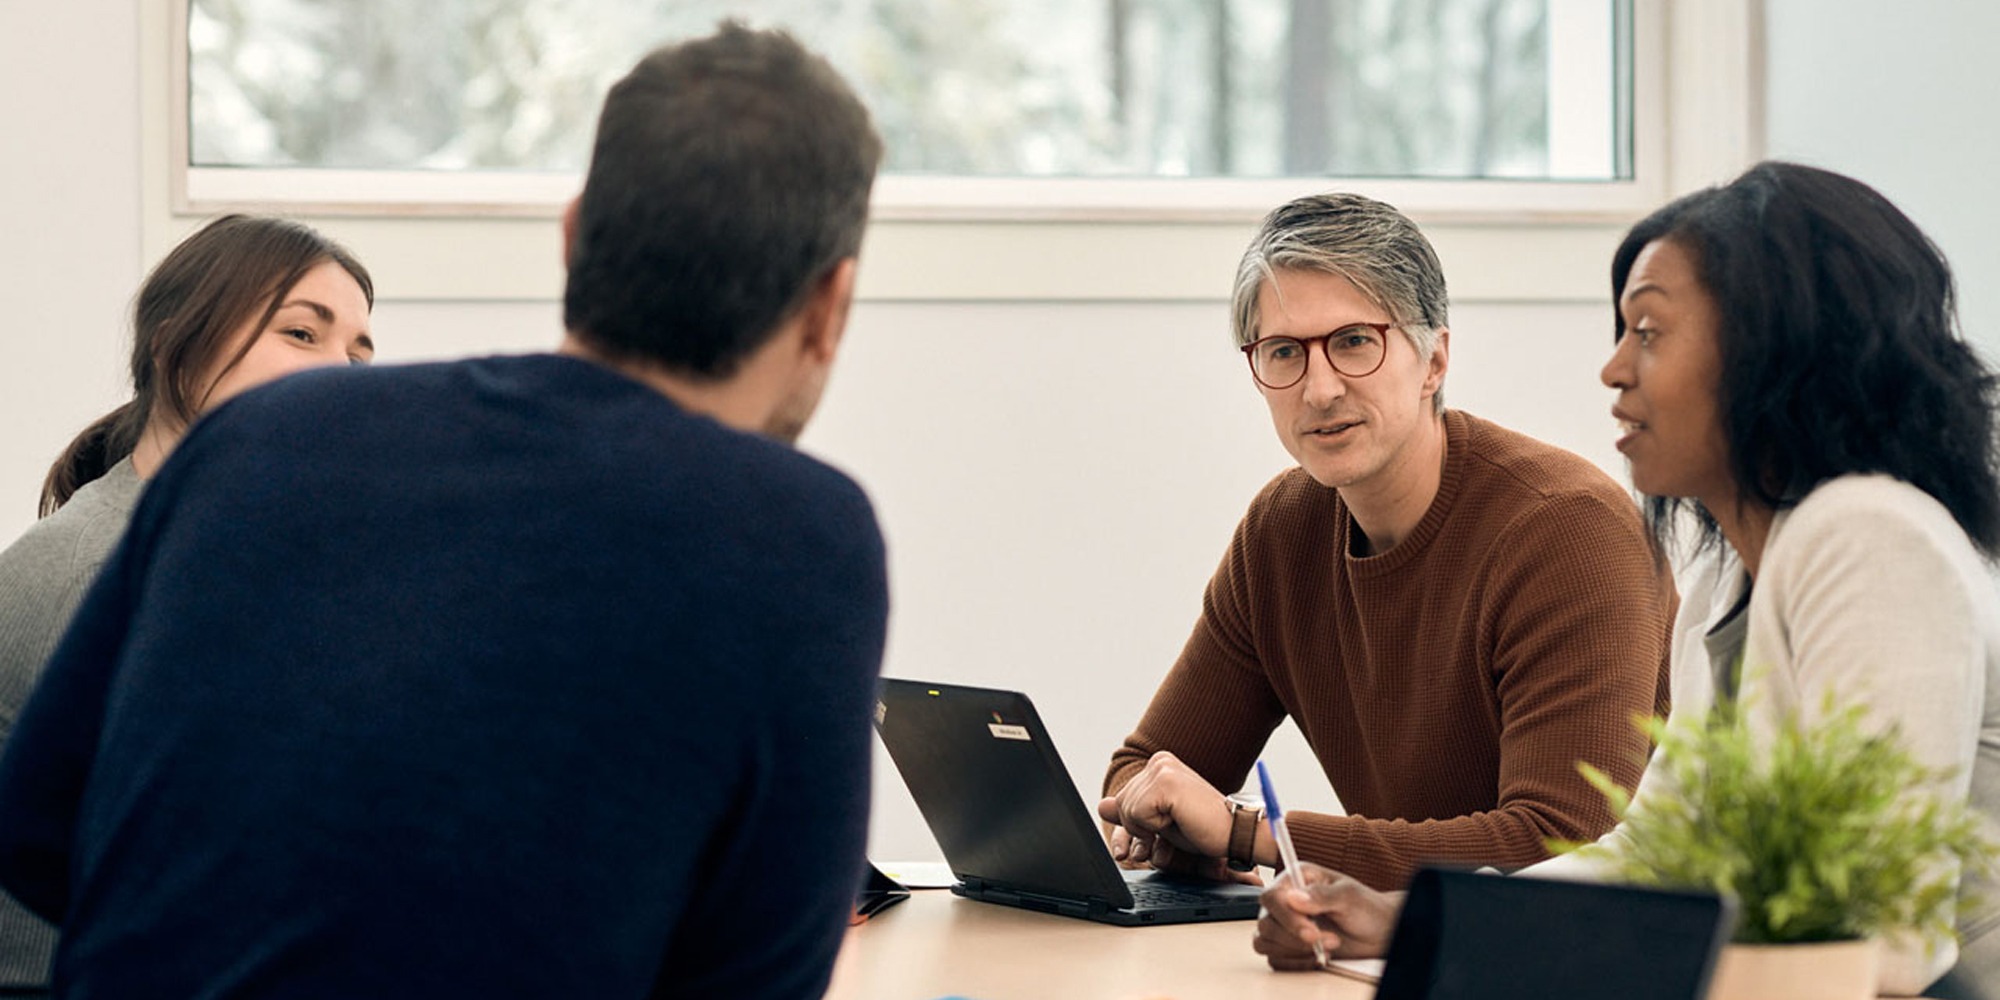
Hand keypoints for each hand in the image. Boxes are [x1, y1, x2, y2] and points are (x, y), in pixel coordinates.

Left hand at [1096, 751, 1232, 868]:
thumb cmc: (1204, 829)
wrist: (1236, 834)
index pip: (1124, 799)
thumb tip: (1102, 806)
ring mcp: (1162, 769)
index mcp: (1159, 766)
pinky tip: (1178, 822)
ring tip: (1177, 827)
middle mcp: (1159, 762)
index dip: (1127, 829)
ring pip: (1127, 810)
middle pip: (1122, 805)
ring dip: (1149, 831)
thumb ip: (1132, 813)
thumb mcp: (1162, 823)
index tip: (1128, 850)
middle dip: (1137, 831)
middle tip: (1161, 842)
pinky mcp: (1165, 782)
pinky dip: (1154, 828)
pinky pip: (1137, 814)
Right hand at [1253, 861, 1401, 970]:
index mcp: (1295, 879)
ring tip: (1329, 947)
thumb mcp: (1349, 896)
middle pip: (1266, 923)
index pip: (1271, 897)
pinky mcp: (1288, 947)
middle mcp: (1285, 901)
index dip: (1286, 917)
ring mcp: (1284, 925)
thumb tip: (1294, 898)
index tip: (1311, 932)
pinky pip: (1275, 959)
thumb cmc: (1366, 907)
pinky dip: (1295, 963)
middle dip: (1295, 938)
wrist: (1379, 932)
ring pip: (1265, 942)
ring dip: (1296, 951)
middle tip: (1330, 941)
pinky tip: (1318, 958)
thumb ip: (1322, 895)